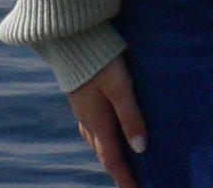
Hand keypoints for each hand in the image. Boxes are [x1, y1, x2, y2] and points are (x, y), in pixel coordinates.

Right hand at [66, 56, 149, 187]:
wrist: (71, 39)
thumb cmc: (99, 60)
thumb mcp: (119, 87)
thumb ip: (131, 115)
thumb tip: (141, 148)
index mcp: (97, 122)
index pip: (113, 159)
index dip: (124, 177)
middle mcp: (87, 120)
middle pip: (103, 153)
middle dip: (116, 170)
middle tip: (129, 182)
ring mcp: (82, 109)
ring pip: (95, 140)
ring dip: (107, 154)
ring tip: (120, 162)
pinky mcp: (81, 97)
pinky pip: (91, 126)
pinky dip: (100, 137)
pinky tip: (104, 129)